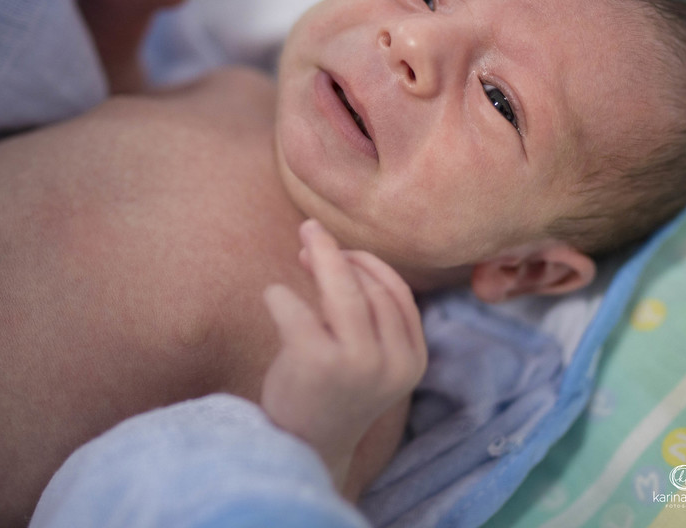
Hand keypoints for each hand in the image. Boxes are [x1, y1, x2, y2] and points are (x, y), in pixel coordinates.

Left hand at [261, 220, 426, 490]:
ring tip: (300, 246)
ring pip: (344, 292)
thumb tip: (324, 248)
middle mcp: (392, 364)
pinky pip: (298, 311)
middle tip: (310, 234)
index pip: (398, 295)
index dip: (368, 264)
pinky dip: (281, 296)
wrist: (302, 450)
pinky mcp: (318, 365)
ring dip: (320, 258)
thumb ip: (362, 311)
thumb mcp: (364, 356)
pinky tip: (273, 296)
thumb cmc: (329, 392)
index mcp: (412, 360)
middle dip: (340, 255)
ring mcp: (358, 365)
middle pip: (371, 288)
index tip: (339, 251)